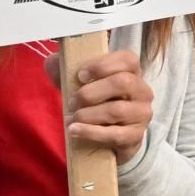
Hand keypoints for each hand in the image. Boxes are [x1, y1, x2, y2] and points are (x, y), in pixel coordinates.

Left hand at [66, 47, 153, 161]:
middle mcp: (142, 91)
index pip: (128, 60)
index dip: (103, 65)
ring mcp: (142, 114)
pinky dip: (90, 132)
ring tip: (71, 118)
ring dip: (87, 114)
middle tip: (72, 102)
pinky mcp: (136, 136)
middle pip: (123, 82)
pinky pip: (115, 134)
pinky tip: (74, 130)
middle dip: (91, 93)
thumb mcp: (79, 83)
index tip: (80, 76)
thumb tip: (51, 63)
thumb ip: (65, 69)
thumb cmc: (92, 102)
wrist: (104, 135)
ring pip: (117, 110)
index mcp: (132, 72)